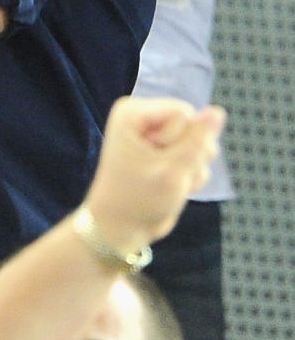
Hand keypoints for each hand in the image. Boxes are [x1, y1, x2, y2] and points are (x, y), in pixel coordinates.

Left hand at [84, 96, 223, 255]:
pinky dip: (189, 176)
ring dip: (191, 169)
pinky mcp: (166, 153)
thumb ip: (198, 141)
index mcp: (134, 113)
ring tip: (169, 184)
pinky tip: (173, 188)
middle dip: (189, 156)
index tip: (159, 162)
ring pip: (199, 144)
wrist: (122, 229)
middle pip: (194, 127)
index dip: (182, 142)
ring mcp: (156, 136)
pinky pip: (195, 157)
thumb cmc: (139, 200)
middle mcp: (144, 119)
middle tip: (166, 175)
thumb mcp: (172, 171)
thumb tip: (217, 111)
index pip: (184, 113)